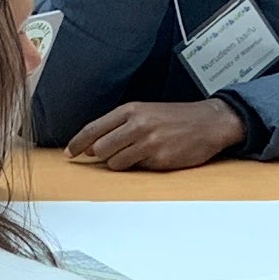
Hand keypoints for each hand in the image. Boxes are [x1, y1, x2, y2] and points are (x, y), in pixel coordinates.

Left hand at [67, 97, 247, 170]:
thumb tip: (95, 147)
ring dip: (121, 163)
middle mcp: (137, 124)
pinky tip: (154, 157)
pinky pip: (137, 169)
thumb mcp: (147, 112)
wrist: (210, 122)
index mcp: (131, 110)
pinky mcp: (159, 158)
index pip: (94, 128)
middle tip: (110, 155)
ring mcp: (148, 141)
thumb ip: (121, 126)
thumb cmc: (177, 118)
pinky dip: (140, 167)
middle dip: (101, 156)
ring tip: (138, 155)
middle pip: (100, 148)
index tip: (69, 153)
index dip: (78, 143)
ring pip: (115, 162)